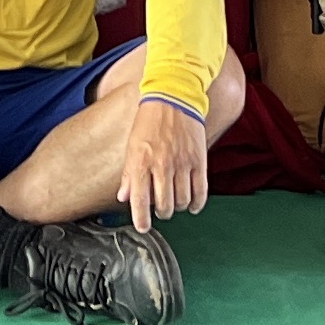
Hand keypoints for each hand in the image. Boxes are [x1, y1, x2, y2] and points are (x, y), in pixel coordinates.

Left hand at [118, 93, 208, 232]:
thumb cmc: (149, 120)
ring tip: (175, 203)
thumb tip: (123, 197)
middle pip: (164, 206)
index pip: (140, 201)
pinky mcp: (199, 160)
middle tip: (160, 209)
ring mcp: (182, 163)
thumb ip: (129, 174)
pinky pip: (200, 191)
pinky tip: (192, 205)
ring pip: (182, 201)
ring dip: (178, 208)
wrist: (173, 96)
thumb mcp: (132, 145)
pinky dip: (196, 204)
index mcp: (141, 162)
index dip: (141, 220)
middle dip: (162, 213)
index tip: (143, 228)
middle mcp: (162, 165)